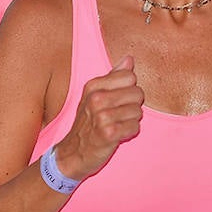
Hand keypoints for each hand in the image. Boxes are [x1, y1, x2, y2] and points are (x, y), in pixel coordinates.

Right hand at [55, 56, 144, 180]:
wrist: (73, 153)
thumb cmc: (87, 123)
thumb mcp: (94, 95)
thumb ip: (113, 76)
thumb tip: (129, 59)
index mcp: (93, 86)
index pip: (130, 76)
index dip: (129, 89)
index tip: (118, 99)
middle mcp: (96, 98)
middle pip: (137, 93)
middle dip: (133, 105)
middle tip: (118, 115)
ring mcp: (101, 116)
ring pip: (138, 111)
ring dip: (131, 121)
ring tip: (117, 125)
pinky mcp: (108, 134)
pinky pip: (135, 127)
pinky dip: (130, 132)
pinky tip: (118, 134)